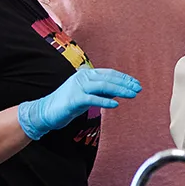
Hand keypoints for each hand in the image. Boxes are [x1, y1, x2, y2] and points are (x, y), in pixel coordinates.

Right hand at [18, 68, 140, 139]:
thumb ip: (101, 92)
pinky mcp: (73, 99)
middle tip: (138, 89)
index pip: (109, 74)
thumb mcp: (88, 95)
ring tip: (132, 95)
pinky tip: (116, 105)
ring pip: (103, 86)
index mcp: (86, 74)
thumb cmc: (69, 104)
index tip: (136, 83)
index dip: (124, 78)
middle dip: (125, 84)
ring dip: (120, 90)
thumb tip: (119, 91)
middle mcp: (82, 77)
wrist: (46, 112)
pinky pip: (92, 99)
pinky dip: (105, 102)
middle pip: (109, 79)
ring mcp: (77, 87)